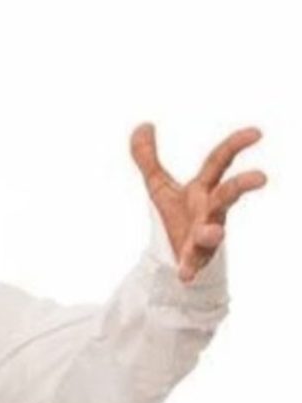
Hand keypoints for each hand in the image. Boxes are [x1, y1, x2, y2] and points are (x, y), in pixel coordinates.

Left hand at [130, 123, 266, 283]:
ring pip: (214, 233)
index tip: (257, 132)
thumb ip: (148, 157)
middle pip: (228, 195)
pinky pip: (194, 264)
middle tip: (261, 177)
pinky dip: (190, 269)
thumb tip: (142, 125)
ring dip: (212, 233)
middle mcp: (210, 210)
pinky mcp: (195, 258)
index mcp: (203, 189)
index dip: (235, 145)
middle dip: (242, 186)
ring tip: (211, 233)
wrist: (179, 252)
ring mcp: (205, 235)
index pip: (219, 162)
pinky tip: (184, 277)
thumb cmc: (177, 214)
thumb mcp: (158, 185)